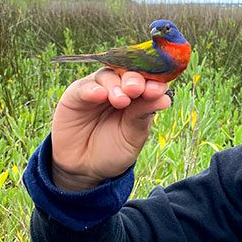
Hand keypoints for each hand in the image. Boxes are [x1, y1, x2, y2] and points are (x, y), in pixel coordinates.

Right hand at [51, 68, 170, 190]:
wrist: (85, 167)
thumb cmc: (114, 150)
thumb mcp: (132, 136)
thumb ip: (143, 115)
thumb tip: (165, 98)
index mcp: (139, 98)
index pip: (149, 82)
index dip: (153, 82)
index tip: (158, 90)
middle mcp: (119, 89)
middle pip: (128, 74)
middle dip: (135, 79)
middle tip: (137, 89)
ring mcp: (97, 89)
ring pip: (108, 76)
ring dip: (116, 84)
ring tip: (121, 100)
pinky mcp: (76, 95)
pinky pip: (84, 87)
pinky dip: (93, 89)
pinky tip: (101, 95)